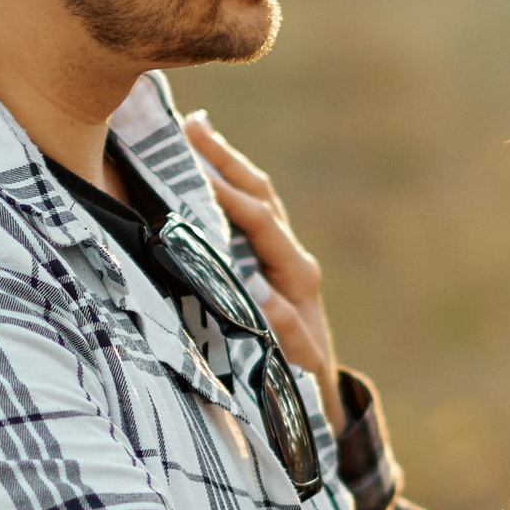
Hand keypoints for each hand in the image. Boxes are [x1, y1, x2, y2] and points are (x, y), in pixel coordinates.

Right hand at [184, 116, 339, 395]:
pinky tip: (202, 163)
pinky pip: (247, 212)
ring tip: (193, 129)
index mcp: (299, 273)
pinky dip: (226, 184)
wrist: (318, 383)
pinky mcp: (269, 257)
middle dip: (226, 160)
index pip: (262, 223)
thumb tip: (257, 293)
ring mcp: (282, 252)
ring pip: (254, 196)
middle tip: (191, 126)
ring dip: (225, 162)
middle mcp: (293, 254)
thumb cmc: (303, 374)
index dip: (230, 199)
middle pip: (259, 194)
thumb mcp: (296, 358)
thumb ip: (283, 327)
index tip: (197, 176)